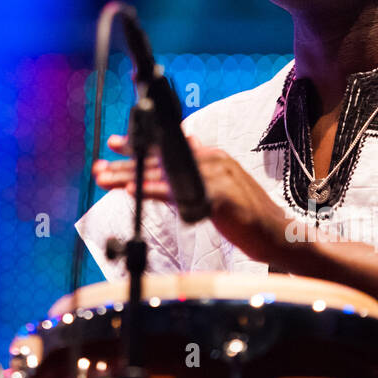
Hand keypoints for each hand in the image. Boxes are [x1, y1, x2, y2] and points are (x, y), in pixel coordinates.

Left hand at [92, 134, 295, 268]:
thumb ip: (204, 168)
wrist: (279, 234)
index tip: (115, 143)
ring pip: (163, 175)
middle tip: (98, 167)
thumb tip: (190, 145)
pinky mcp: (217, 196)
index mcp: (212, 157)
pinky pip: (178, 193)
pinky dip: (153, 191)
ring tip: (105, 180)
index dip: (141, 145)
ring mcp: (216, 176)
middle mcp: (212, 160)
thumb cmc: (248, 215)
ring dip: (130, 178)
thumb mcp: (224, 185)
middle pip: (161, 160)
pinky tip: (133, 192)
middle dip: (126, 164)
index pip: (170, 148)